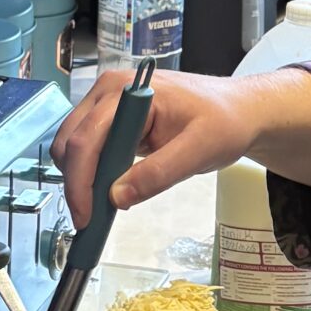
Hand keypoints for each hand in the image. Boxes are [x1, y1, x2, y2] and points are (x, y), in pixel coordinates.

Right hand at [51, 68, 254, 224]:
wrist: (238, 111)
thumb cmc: (224, 122)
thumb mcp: (199, 150)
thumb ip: (159, 173)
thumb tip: (116, 197)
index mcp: (126, 91)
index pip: (87, 139)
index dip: (80, 181)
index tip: (86, 216)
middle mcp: (109, 92)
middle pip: (72, 142)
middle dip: (76, 183)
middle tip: (91, 219)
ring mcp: (108, 105)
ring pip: (74, 147)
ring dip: (81, 179)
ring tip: (99, 208)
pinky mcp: (113, 120)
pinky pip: (89, 149)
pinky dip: (91, 173)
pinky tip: (106, 192)